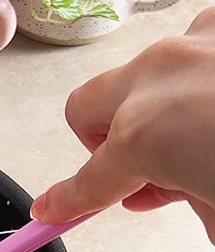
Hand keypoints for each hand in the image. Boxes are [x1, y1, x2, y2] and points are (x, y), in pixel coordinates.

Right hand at [31, 6, 214, 241]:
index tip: (52, 209)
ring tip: (198, 134)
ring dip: (159, 103)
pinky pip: (192, 45)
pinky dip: (199, 74)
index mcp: (149, 132)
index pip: (91, 181)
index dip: (68, 202)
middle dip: (107, 140)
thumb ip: (187, 200)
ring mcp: (197, 42)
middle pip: (91, 107)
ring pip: (145, 72)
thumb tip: (181, 192)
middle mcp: (163, 77)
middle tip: (145, 171)